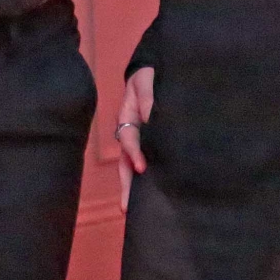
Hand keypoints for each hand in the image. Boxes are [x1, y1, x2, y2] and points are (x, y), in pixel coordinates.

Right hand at [115, 67, 153, 208]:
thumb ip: (149, 97)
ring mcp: (140, 138)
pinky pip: (149, 160)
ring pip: (132, 165)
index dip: (133, 153)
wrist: (155, 69)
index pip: (129, 138)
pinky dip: (148, 177)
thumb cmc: (151, 74)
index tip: (141, 167)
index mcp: (128, 116)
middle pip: (125, 161)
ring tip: (133, 210)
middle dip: (126, 184)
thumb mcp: (148, 79)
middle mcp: (131, 131)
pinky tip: (153, 193)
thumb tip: (151, 118)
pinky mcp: (152, 142)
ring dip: (133, 186)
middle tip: (126, 208)